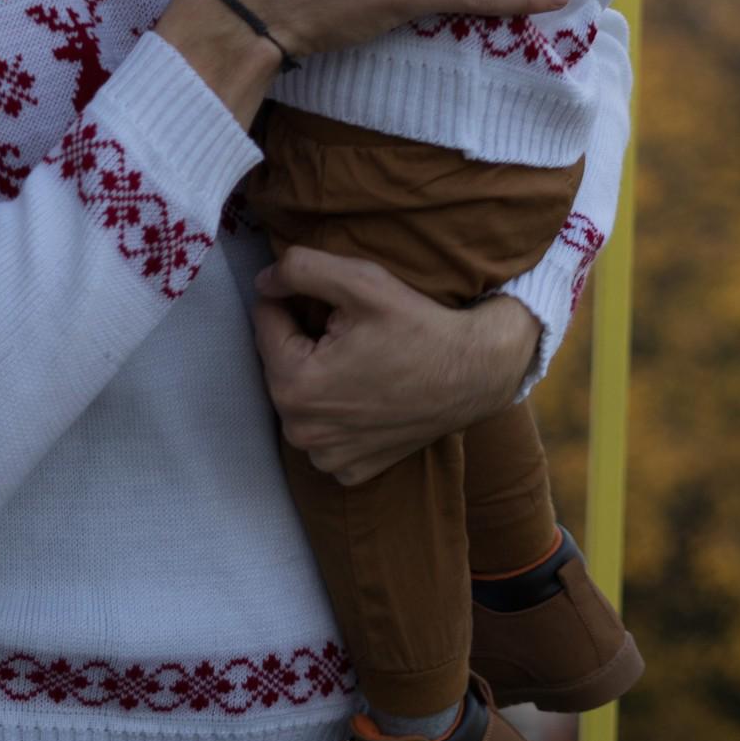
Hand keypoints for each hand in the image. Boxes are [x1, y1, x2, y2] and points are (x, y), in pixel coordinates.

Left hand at [253, 247, 538, 483]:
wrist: (475, 373)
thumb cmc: (418, 326)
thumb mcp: (360, 281)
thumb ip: (300, 269)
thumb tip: (264, 281)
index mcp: (294, 384)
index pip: (266, 320)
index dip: (295, 301)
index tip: (333, 305)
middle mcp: (301, 431)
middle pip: (279, 362)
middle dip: (303, 340)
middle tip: (351, 332)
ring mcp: (326, 457)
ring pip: (299, 397)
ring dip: (317, 377)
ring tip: (360, 362)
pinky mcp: (350, 471)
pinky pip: (324, 432)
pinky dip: (338, 412)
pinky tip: (368, 394)